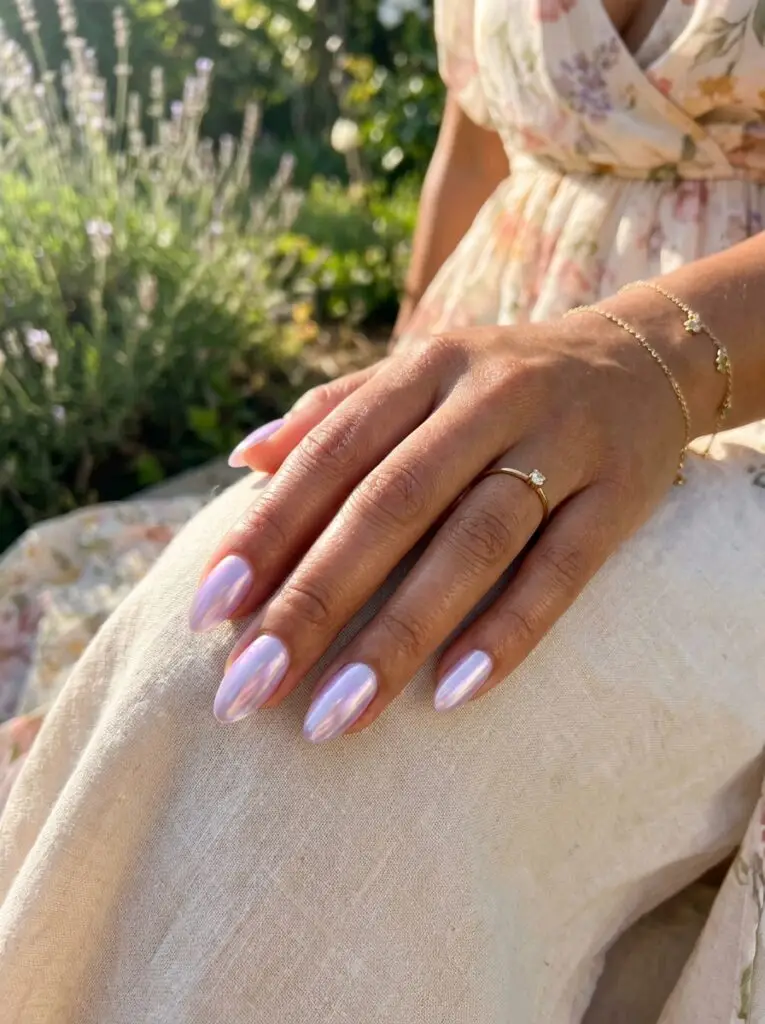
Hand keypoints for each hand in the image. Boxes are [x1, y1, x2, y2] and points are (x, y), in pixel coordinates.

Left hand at [190, 311, 685, 740]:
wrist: (643, 360)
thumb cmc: (502, 383)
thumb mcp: (420, 375)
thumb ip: (334, 412)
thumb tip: (241, 460)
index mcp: (425, 368)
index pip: (331, 452)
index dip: (268, 530)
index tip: (210, 612)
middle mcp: (489, 398)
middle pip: (391, 504)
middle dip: (314, 601)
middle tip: (248, 687)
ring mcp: (561, 445)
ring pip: (472, 544)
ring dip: (399, 635)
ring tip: (335, 716)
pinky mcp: (620, 496)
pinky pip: (562, 572)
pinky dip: (508, 631)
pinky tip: (452, 694)